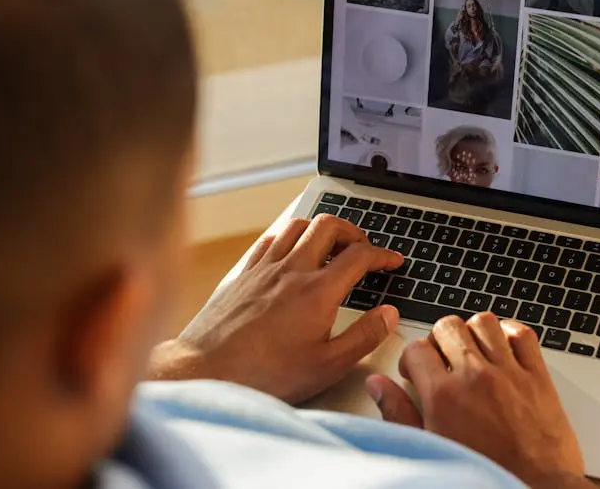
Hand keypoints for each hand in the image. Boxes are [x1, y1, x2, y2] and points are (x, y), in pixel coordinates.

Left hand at [149, 215, 402, 403]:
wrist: (206, 371)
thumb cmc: (264, 374)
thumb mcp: (327, 365)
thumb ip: (364, 337)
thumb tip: (388, 315)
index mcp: (318, 292)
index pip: (359, 256)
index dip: (383, 254)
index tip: (392, 261)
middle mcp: (292, 270)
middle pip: (329, 226)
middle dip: (353, 231)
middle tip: (363, 248)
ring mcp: (264, 267)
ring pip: (298, 225)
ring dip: (321, 229)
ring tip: (330, 245)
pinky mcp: (242, 272)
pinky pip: (270, 238)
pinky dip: (289, 236)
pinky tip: (291, 252)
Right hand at [365, 314, 591, 488]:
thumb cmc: (485, 475)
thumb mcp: (429, 448)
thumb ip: (398, 413)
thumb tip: (377, 386)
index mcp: (443, 395)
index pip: (417, 348)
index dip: (412, 357)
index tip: (416, 370)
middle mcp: (475, 376)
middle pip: (448, 326)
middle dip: (439, 339)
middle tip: (442, 359)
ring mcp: (509, 373)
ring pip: (485, 323)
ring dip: (473, 332)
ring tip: (472, 351)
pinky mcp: (538, 377)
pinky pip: (523, 335)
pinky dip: (511, 333)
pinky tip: (503, 347)